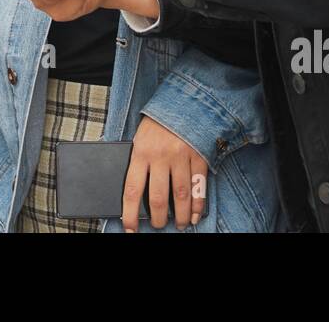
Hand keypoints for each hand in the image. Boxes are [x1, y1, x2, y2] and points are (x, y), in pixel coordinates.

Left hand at [122, 116, 207, 231]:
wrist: (183, 100)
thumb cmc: (157, 123)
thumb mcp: (140, 138)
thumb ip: (138, 162)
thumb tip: (136, 194)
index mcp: (141, 152)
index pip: (132, 190)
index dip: (130, 214)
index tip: (130, 229)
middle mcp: (161, 156)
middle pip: (158, 198)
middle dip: (158, 218)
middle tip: (159, 225)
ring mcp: (181, 157)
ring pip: (180, 196)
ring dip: (180, 216)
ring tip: (179, 224)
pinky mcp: (198, 156)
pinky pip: (198, 186)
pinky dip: (198, 204)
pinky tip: (195, 214)